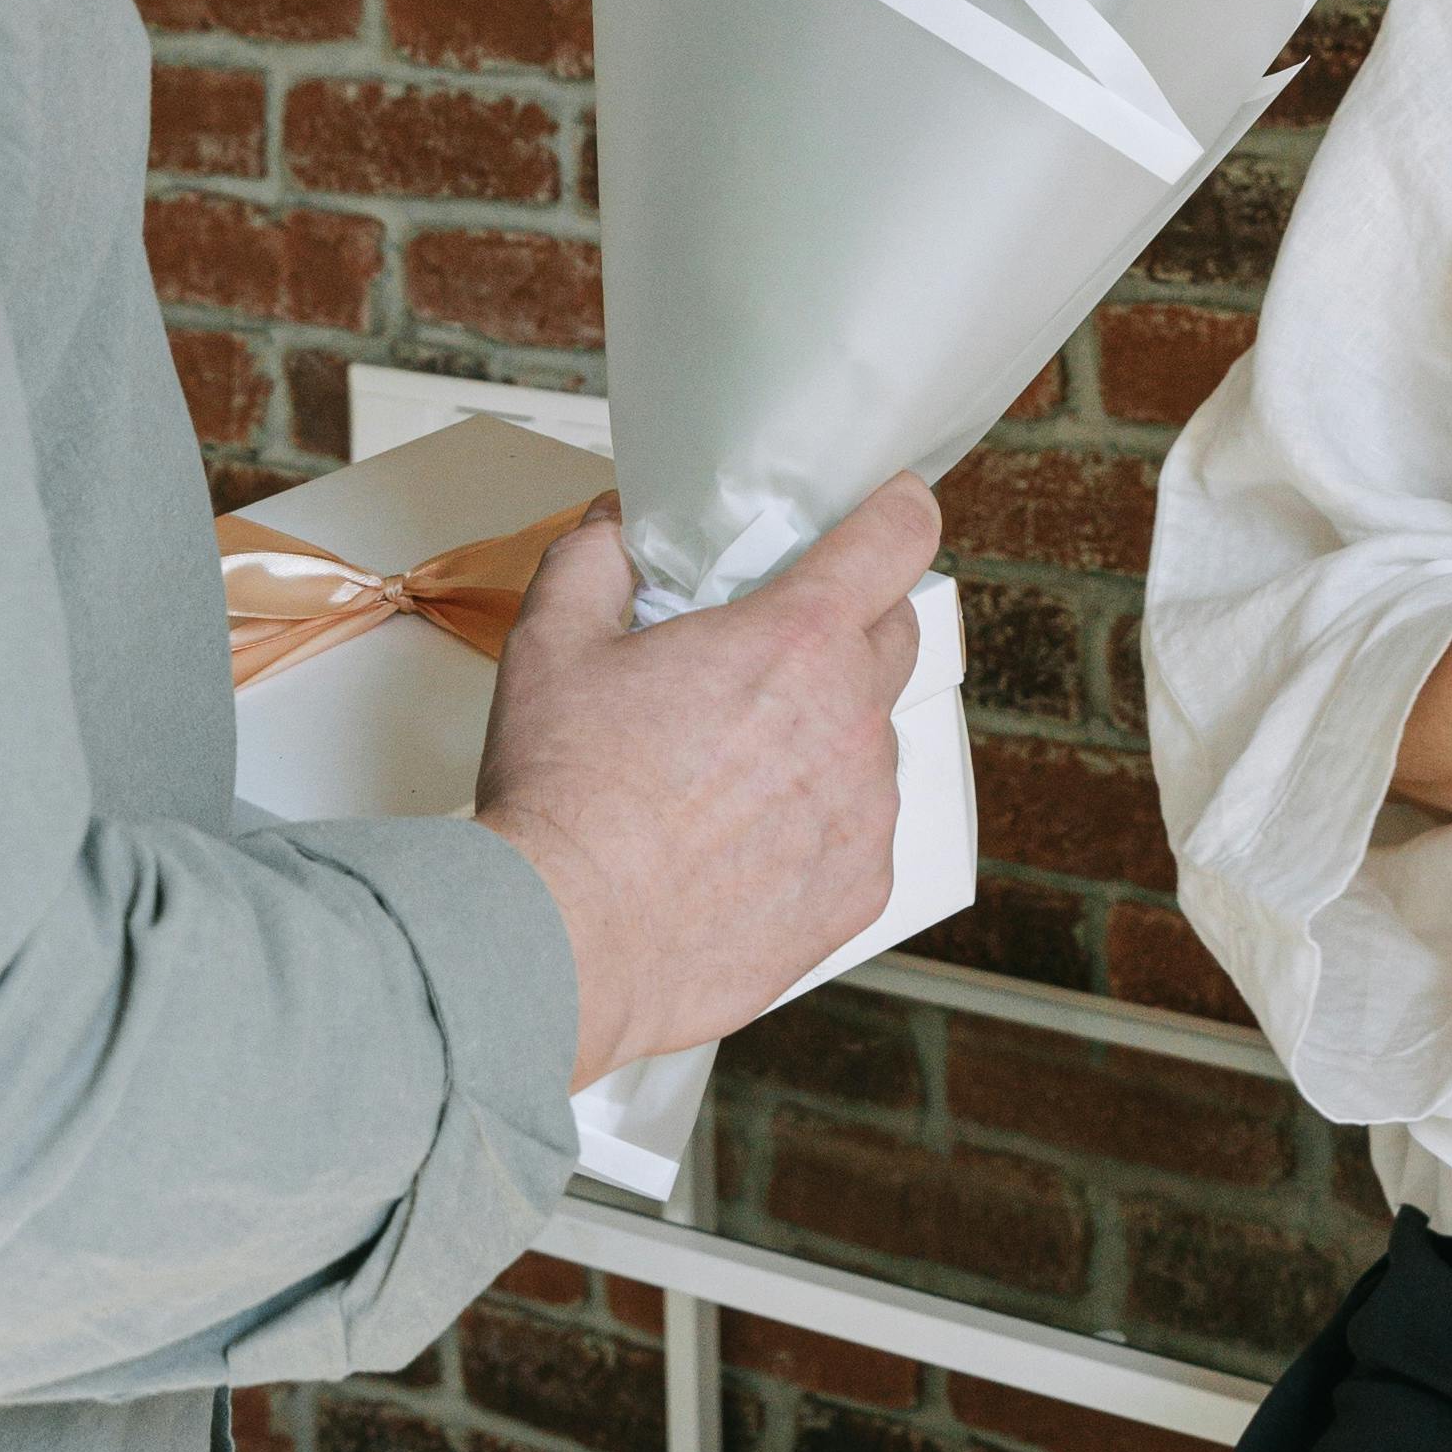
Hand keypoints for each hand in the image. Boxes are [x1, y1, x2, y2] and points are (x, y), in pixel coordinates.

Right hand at [475, 478, 937, 1083]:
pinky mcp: (860, 889)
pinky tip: (746, 838)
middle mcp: (851, 719)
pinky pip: (862, 828)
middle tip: (773, 645)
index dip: (897, 510)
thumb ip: (595, 556)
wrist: (565, 942)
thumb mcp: (552, 641)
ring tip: (739, 763)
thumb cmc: (564, 797)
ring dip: (828, 729)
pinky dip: (820, 820)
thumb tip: (618, 523)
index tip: (888, 509)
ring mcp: (865, 810)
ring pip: (874, 737)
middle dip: (849, 621)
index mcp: (796, 640)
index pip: (899, 537)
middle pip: (893, 632)